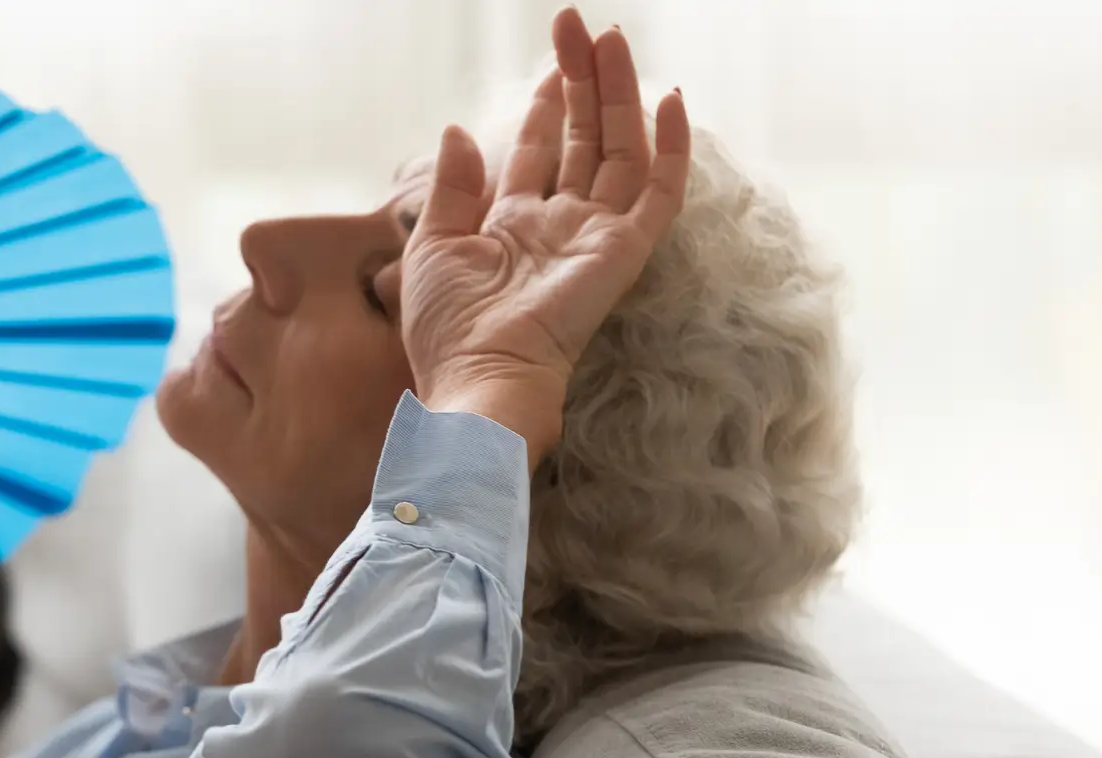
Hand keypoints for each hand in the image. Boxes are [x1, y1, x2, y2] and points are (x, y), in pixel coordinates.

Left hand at [401, 8, 690, 458]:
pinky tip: (669, 101)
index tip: (552, 62)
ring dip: (618, 95)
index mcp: (515, 226)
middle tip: (583, 28)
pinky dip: (669, 148)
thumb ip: (452, 187)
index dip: (547, 104)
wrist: (478, 378)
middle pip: (583, 139)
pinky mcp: (623, 252)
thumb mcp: (432, 246)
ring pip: (619, 151)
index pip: (541, 151)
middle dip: (583, 82)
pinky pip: (659, 193)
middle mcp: (561, 226)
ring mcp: (596, 237)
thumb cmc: (448, 331)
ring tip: (612, 40)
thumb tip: (457, 130)